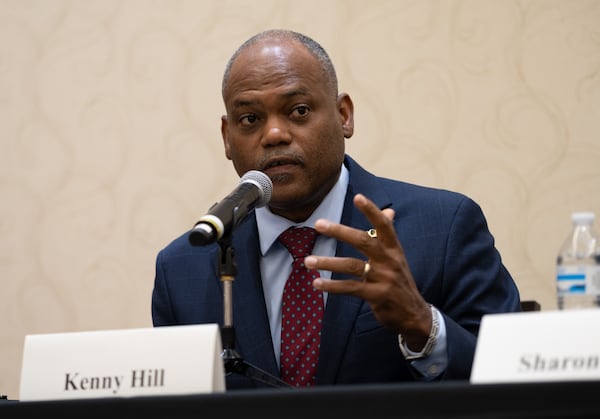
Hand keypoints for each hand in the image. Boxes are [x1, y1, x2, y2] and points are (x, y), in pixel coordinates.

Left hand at [304, 193, 431, 350]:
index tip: (358, 197)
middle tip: (318, 224)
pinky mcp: (377, 296)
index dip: (371, 211)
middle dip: (339, 231)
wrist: (414, 314)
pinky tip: (317, 283)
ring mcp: (384, 278)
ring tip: (308, 261)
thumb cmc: (400, 281)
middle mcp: (390, 261)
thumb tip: (389, 211)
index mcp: (394, 248)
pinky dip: (332, 286)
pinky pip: (350, 288)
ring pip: (352, 265)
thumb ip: (388, 235)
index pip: (384, 225)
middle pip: (363, 241)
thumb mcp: (397, 257)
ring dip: (327, 262)